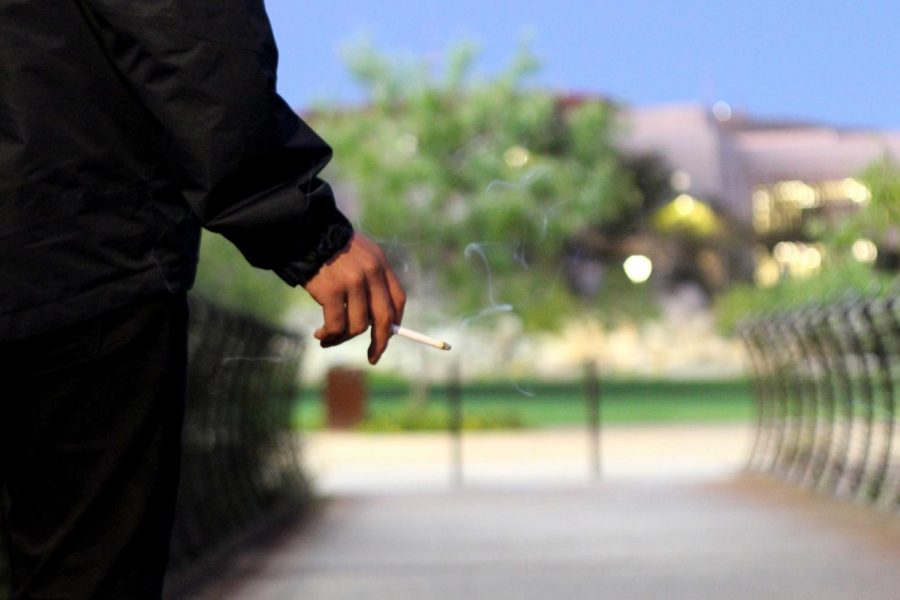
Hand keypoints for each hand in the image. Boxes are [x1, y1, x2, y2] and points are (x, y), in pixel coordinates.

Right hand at [302, 233, 405, 363]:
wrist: (302, 232)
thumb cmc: (326, 247)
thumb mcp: (357, 255)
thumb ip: (369, 280)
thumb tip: (373, 321)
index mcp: (380, 263)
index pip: (398, 299)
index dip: (394, 322)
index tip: (386, 337)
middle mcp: (371, 273)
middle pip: (384, 318)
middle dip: (380, 342)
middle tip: (373, 357)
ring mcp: (352, 282)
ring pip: (357, 326)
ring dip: (342, 339)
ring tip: (327, 339)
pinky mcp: (332, 291)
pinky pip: (336, 325)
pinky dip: (328, 335)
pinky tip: (319, 334)